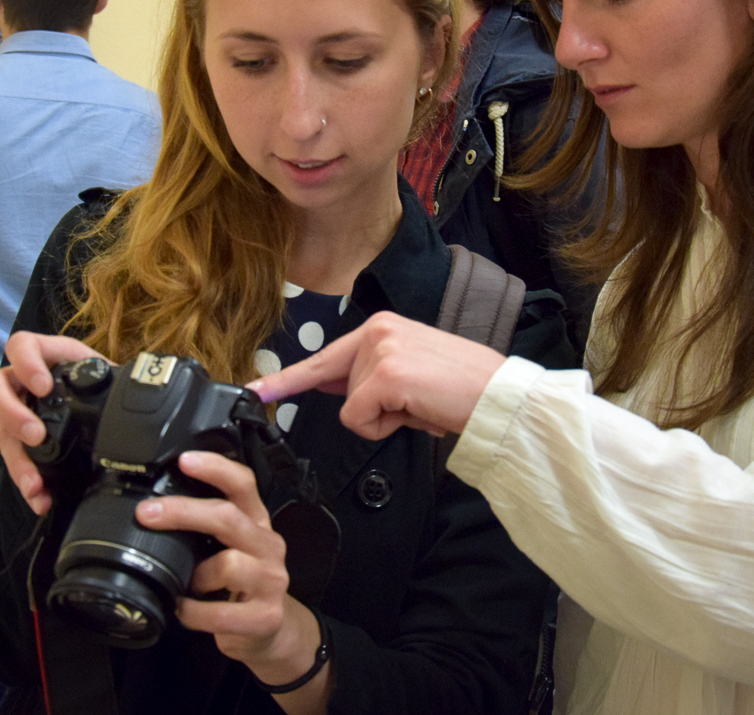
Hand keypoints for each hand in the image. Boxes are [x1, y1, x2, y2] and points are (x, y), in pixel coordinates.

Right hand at [0, 330, 105, 514]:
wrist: (101, 408)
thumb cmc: (99, 384)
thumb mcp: (103, 373)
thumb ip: (113, 375)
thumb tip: (140, 382)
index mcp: (44, 357)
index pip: (21, 346)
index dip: (26, 364)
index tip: (44, 386)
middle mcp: (20, 384)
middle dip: (11, 413)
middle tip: (36, 434)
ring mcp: (14, 412)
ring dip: (16, 459)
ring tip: (35, 482)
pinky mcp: (17, 441)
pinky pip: (13, 461)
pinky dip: (26, 481)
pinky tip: (39, 497)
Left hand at [136, 452, 322, 686]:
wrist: (271, 631)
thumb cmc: (240, 584)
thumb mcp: (229, 547)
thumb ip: (205, 528)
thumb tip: (155, 507)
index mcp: (256, 522)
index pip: (244, 484)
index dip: (216, 468)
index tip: (184, 460)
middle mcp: (268, 545)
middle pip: (229, 517)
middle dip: (184, 512)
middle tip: (147, 514)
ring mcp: (270, 581)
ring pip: (228, 564)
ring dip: (196, 574)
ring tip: (186, 584)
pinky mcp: (265, 617)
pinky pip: (221, 613)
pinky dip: (194, 613)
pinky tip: (184, 610)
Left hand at [248, 311, 506, 440]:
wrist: (499, 396)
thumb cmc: (462, 389)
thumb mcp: (410, 372)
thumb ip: (368, 376)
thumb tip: (330, 388)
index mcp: (382, 327)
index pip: (325, 358)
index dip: (287, 379)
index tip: (254, 390)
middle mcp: (376, 331)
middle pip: (341, 392)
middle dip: (375, 409)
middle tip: (416, 402)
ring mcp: (379, 351)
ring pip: (351, 409)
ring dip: (385, 419)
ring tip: (422, 404)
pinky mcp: (384, 375)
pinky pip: (360, 419)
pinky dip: (385, 427)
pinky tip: (417, 411)